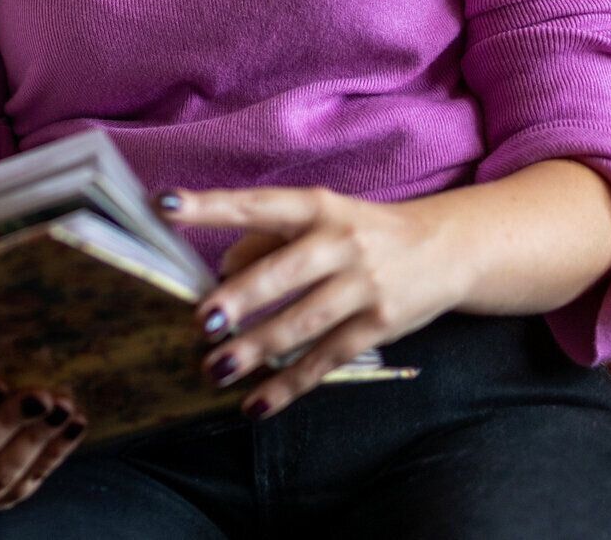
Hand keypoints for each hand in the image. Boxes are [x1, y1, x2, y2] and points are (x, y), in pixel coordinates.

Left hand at [160, 186, 464, 418]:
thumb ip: (267, 241)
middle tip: (201, 321)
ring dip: (256, 350)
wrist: (446, 248)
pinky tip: (256, 405)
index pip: (256, 204)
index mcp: (317, 207)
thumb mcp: (320, 218)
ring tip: (215, 369)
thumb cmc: (362, 230)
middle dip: (241, 298)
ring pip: (302, 323)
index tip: (164, 205)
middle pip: (283, 272)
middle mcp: (340, 242)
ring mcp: (363, 285)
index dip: (210, 206)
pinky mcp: (379, 325)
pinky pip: (326, 360)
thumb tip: (221, 274)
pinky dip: (289, 386)